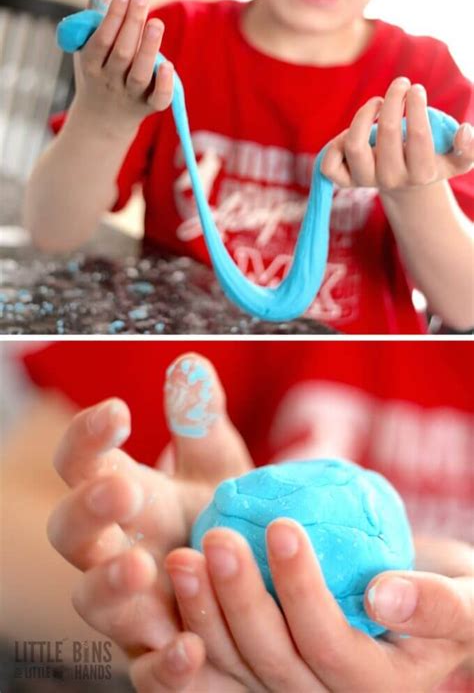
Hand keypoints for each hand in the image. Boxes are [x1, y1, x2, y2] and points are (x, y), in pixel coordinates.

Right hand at [47, 354, 251, 671]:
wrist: (252, 581)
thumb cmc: (223, 517)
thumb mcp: (218, 468)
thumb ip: (202, 423)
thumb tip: (191, 364)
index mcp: (124, 496)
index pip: (81, 464)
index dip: (87, 438)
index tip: (119, 411)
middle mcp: (113, 550)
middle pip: (70, 533)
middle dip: (86, 510)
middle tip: (120, 490)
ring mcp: (131, 606)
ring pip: (93, 602)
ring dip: (110, 586)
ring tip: (141, 567)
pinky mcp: (157, 655)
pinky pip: (145, 670)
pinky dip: (163, 666)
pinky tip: (192, 649)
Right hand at [72, 0, 173, 136]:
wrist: (102, 120)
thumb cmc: (98, 73)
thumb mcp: (88, 48)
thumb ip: (97, 17)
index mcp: (91, 65)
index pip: (102, 39)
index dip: (113, 15)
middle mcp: (110, 82)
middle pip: (121, 54)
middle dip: (131, 23)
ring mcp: (130, 96)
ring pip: (139, 75)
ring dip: (148, 49)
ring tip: (156, 22)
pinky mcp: (148, 107)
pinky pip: (158, 100)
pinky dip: (164, 84)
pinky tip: (168, 64)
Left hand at [161, 522, 472, 691]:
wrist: (416, 602)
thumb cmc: (448, 599)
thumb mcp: (466, 600)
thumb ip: (438, 604)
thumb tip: (384, 595)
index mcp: (373, 688)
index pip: (330, 645)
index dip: (302, 589)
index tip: (281, 524)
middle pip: (271, 660)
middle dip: (240, 599)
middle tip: (215, 539)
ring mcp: (285, 689)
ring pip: (235, 665)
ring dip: (201, 613)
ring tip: (181, 557)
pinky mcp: (256, 669)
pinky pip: (215, 660)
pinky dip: (186, 629)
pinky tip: (168, 586)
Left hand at [321, 77, 473, 197]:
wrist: (405, 186)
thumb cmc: (432, 161)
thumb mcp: (456, 159)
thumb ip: (468, 148)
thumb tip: (464, 130)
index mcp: (420, 174)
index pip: (417, 136)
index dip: (417, 106)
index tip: (417, 89)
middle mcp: (391, 179)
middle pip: (386, 132)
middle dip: (394, 98)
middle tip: (401, 84)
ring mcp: (365, 180)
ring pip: (353, 144)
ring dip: (364, 113)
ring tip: (378, 102)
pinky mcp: (345, 180)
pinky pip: (328, 164)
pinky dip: (335, 143)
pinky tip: (352, 130)